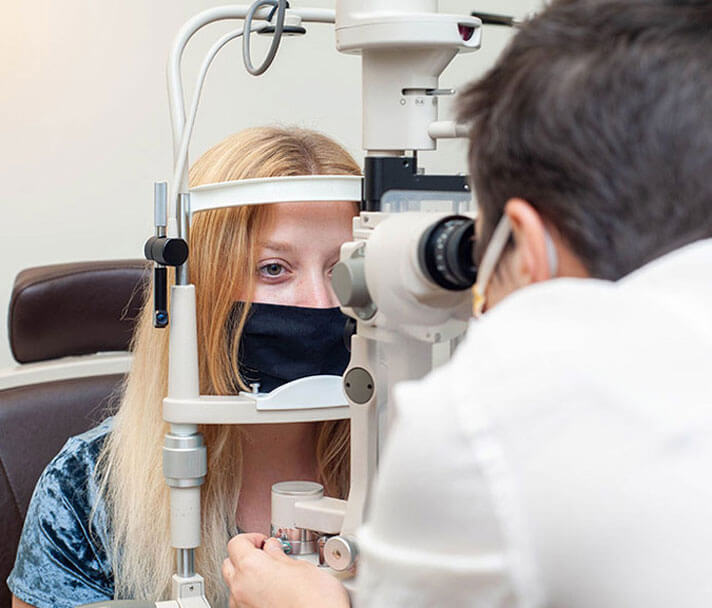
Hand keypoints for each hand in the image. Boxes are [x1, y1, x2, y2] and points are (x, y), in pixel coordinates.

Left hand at [222, 533, 349, 607]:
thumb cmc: (316, 600)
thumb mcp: (302, 566)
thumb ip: (281, 556)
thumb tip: (274, 549)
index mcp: (251, 566)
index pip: (237, 542)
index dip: (252, 538)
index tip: (265, 541)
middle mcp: (241, 587)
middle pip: (229, 563)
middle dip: (245, 556)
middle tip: (266, 555)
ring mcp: (243, 606)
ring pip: (235, 585)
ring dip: (247, 578)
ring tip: (272, 577)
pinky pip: (243, 602)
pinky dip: (252, 596)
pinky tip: (272, 594)